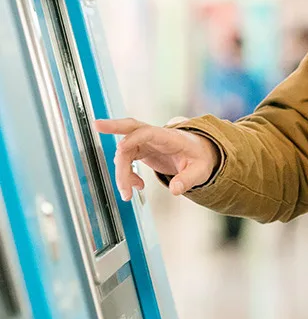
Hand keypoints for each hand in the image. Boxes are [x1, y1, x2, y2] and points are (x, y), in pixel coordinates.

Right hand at [95, 118, 220, 200]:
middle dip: (114, 126)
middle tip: (96, 125)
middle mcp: (156, 137)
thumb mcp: (201, 171)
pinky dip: (127, 174)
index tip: (120, 148)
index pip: (149, 132)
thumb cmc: (201, 159)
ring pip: (125, 151)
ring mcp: (148, 142)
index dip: (133, 139)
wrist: (201, 155)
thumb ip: (188, 179)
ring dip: (122, 172)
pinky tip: (137, 186)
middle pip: (132, 126)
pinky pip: (128, 159)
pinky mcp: (143, 150)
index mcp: (170, 137)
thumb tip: (175, 190)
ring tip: (128, 194)